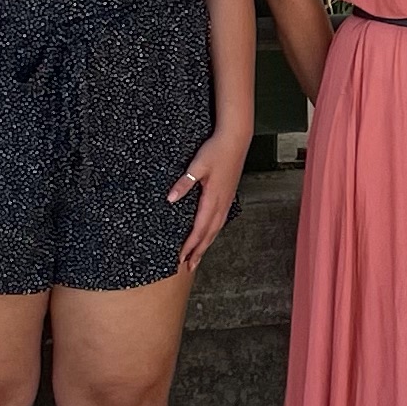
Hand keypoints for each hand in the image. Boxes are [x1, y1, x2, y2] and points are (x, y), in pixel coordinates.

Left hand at [171, 127, 250, 274]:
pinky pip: (220, 220)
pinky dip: (213, 231)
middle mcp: (222, 203)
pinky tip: (209, 233)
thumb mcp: (196, 165)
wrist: (236, 139)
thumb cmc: (216, 150)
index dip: (190, 245)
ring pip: (216, 228)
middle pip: (209, 234)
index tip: (181, 258)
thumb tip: (170, 199)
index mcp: (213, 198)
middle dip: (199, 251)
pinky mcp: (228, 195)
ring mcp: (227, 199)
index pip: (200, 229)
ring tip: (198, 256)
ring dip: (206, 244)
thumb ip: (184, 183)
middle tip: (189, 267)